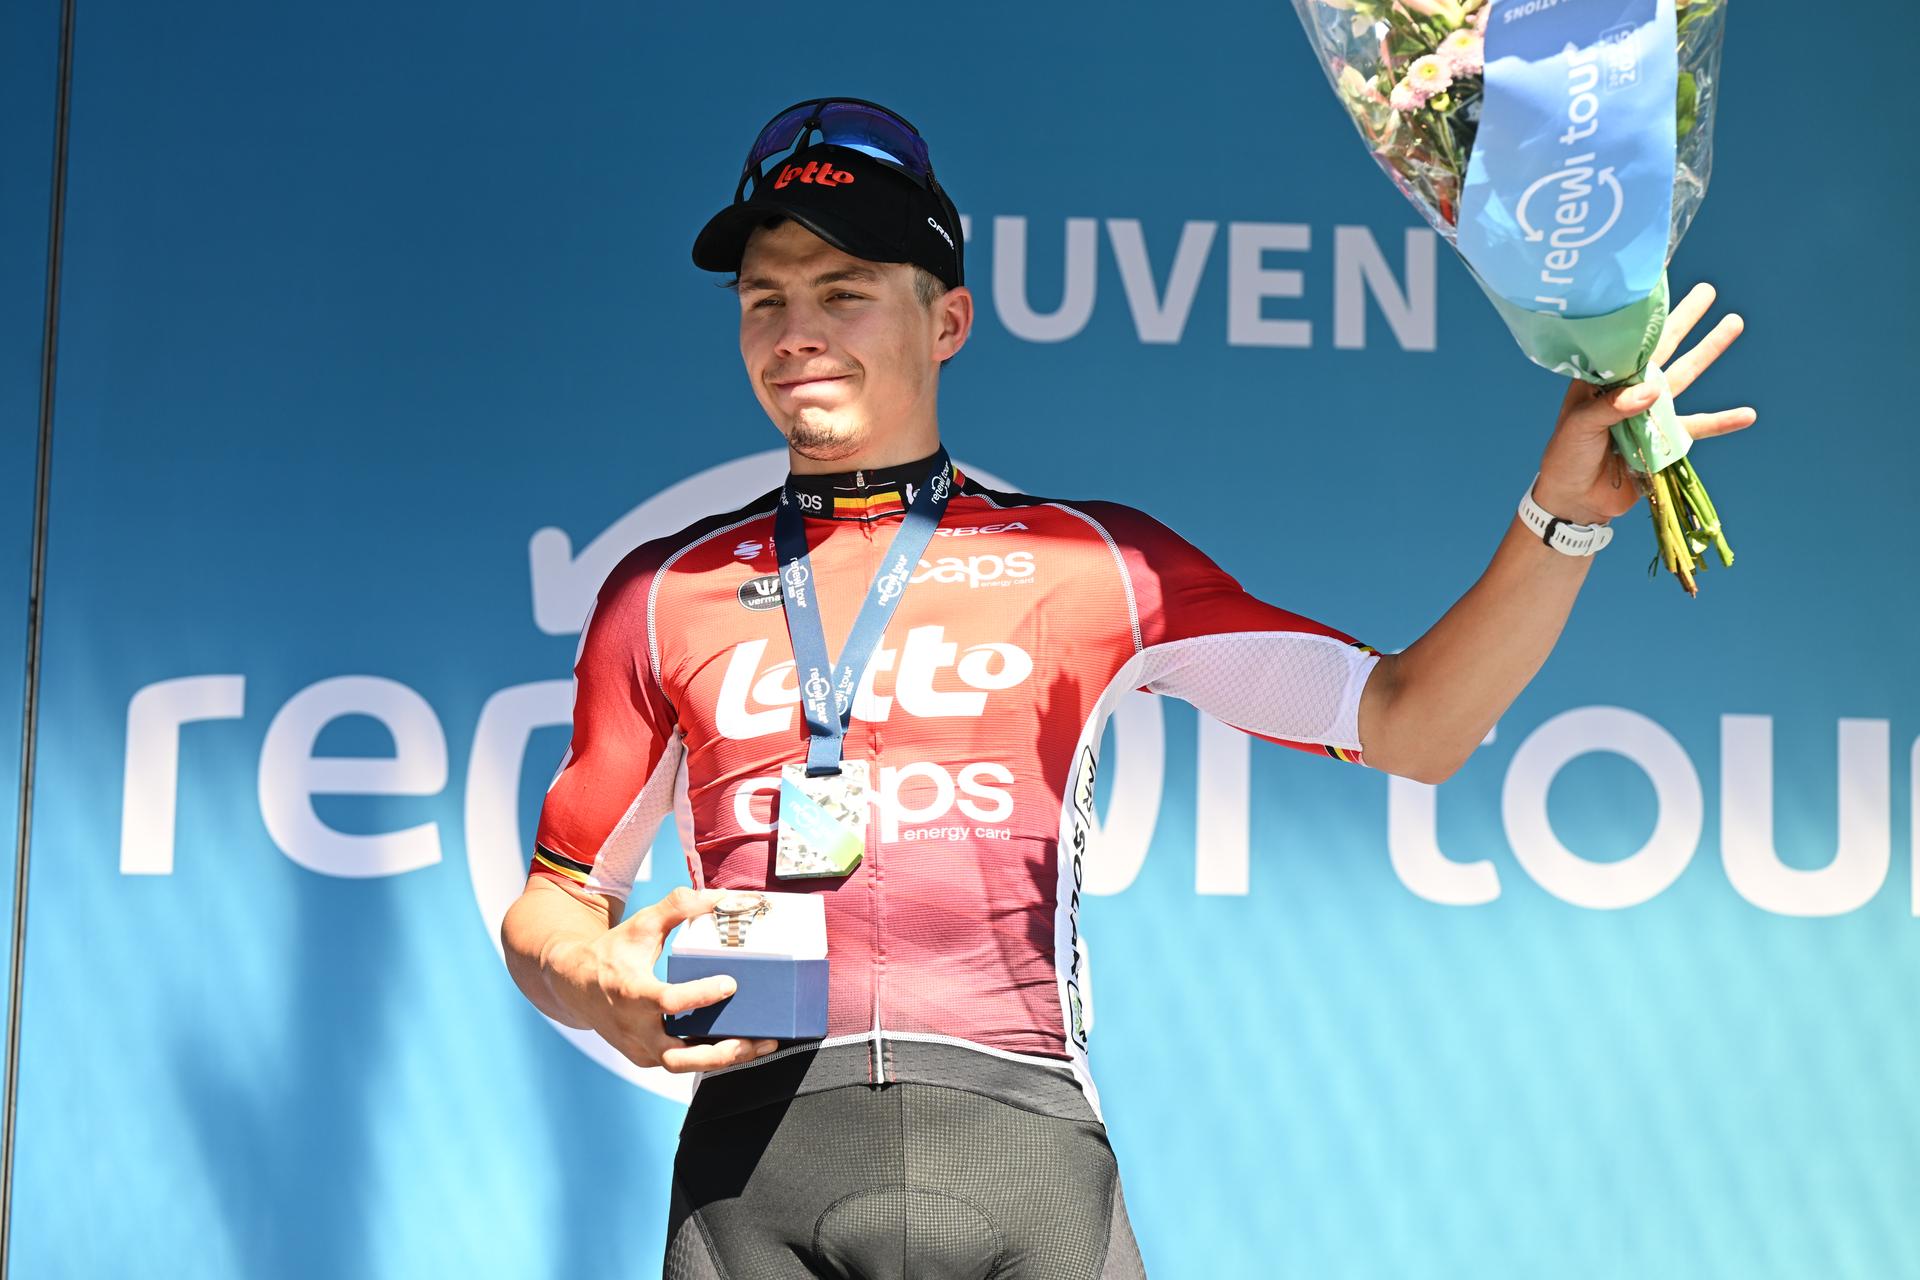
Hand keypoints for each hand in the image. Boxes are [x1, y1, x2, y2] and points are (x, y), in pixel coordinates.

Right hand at [545, 886, 780, 1073]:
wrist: (576, 984)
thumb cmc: (612, 953)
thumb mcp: (642, 924)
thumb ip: (678, 907)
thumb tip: (719, 896)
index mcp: (632, 993)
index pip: (668, 1002)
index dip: (701, 995)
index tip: (730, 984)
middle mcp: (634, 1028)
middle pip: (679, 1056)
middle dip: (722, 1053)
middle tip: (757, 1039)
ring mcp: (639, 1048)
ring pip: (683, 1065)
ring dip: (723, 1059)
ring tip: (760, 1045)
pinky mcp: (645, 1057)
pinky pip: (680, 1062)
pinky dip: (709, 1056)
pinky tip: (739, 1044)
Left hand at [1533, 282, 1756, 525]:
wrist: (1575, 500)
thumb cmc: (1566, 458)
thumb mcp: (1579, 428)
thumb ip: (1613, 407)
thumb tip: (1656, 389)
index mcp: (1603, 380)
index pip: (1627, 343)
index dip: (1645, 318)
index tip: (1662, 287)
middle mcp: (1629, 389)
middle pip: (1663, 348)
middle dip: (1686, 320)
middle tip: (1708, 290)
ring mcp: (1650, 412)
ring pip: (1685, 376)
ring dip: (1709, 351)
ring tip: (1733, 322)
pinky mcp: (1665, 440)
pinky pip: (1698, 427)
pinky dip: (1722, 422)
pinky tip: (1747, 414)